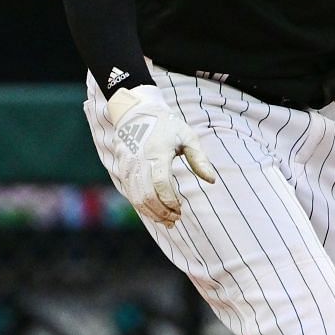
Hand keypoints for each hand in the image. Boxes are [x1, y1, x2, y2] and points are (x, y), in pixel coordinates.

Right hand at [104, 86, 215, 226]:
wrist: (136, 113)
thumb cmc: (166, 126)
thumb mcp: (187, 136)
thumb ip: (199, 159)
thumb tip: (212, 180)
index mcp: (156, 152)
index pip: (161, 183)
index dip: (170, 200)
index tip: (180, 209)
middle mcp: (139, 161)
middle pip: (147, 195)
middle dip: (162, 212)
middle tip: (176, 219)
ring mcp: (128, 167)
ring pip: (137, 198)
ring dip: (152, 213)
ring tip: (168, 220)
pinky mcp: (122, 171)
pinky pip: (130, 194)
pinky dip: (142, 207)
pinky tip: (155, 212)